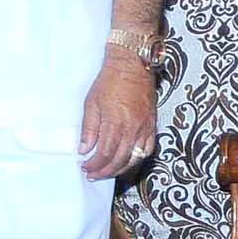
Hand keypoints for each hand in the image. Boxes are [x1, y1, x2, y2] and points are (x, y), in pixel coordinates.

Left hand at [79, 55, 157, 179]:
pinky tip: (128, 160)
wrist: (132, 65)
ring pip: (135, 158)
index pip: (105, 153)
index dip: (94, 165)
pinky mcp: (152, 124)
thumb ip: (89, 129)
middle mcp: (133, 128)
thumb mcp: (91, 103)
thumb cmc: (111, 80)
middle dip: (105, 171)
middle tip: (94, 174)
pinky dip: (138, 159)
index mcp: (116, 122)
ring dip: (121, 168)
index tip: (85, 167)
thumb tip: (85, 148)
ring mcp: (145, 127)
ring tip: (108, 171)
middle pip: (120, 159)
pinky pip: (148, 148)